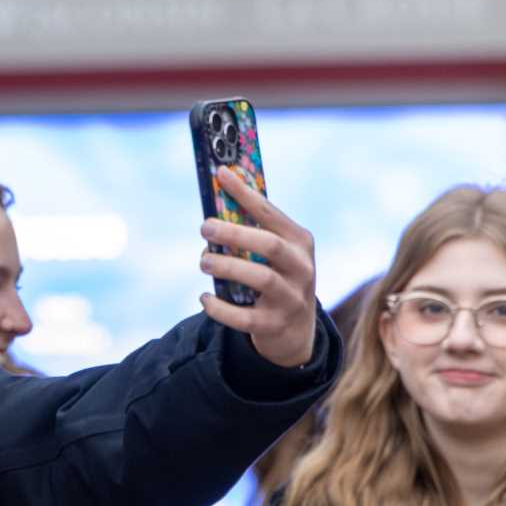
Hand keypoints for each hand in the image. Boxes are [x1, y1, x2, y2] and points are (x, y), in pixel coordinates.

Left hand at [198, 166, 318, 367]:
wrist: (296, 332)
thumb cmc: (276, 279)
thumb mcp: (274, 254)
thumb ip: (252, 234)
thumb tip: (212, 209)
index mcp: (299, 242)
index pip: (271, 213)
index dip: (245, 194)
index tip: (221, 174)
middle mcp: (301, 268)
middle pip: (269, 245)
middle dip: (234, 233)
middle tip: (205, 226)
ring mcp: (291, 298)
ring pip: (261, 278)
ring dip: (227, 266)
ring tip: (204, 261)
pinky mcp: (275, 325)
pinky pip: (245, 317)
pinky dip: (220, 308)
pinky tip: (204, 297)